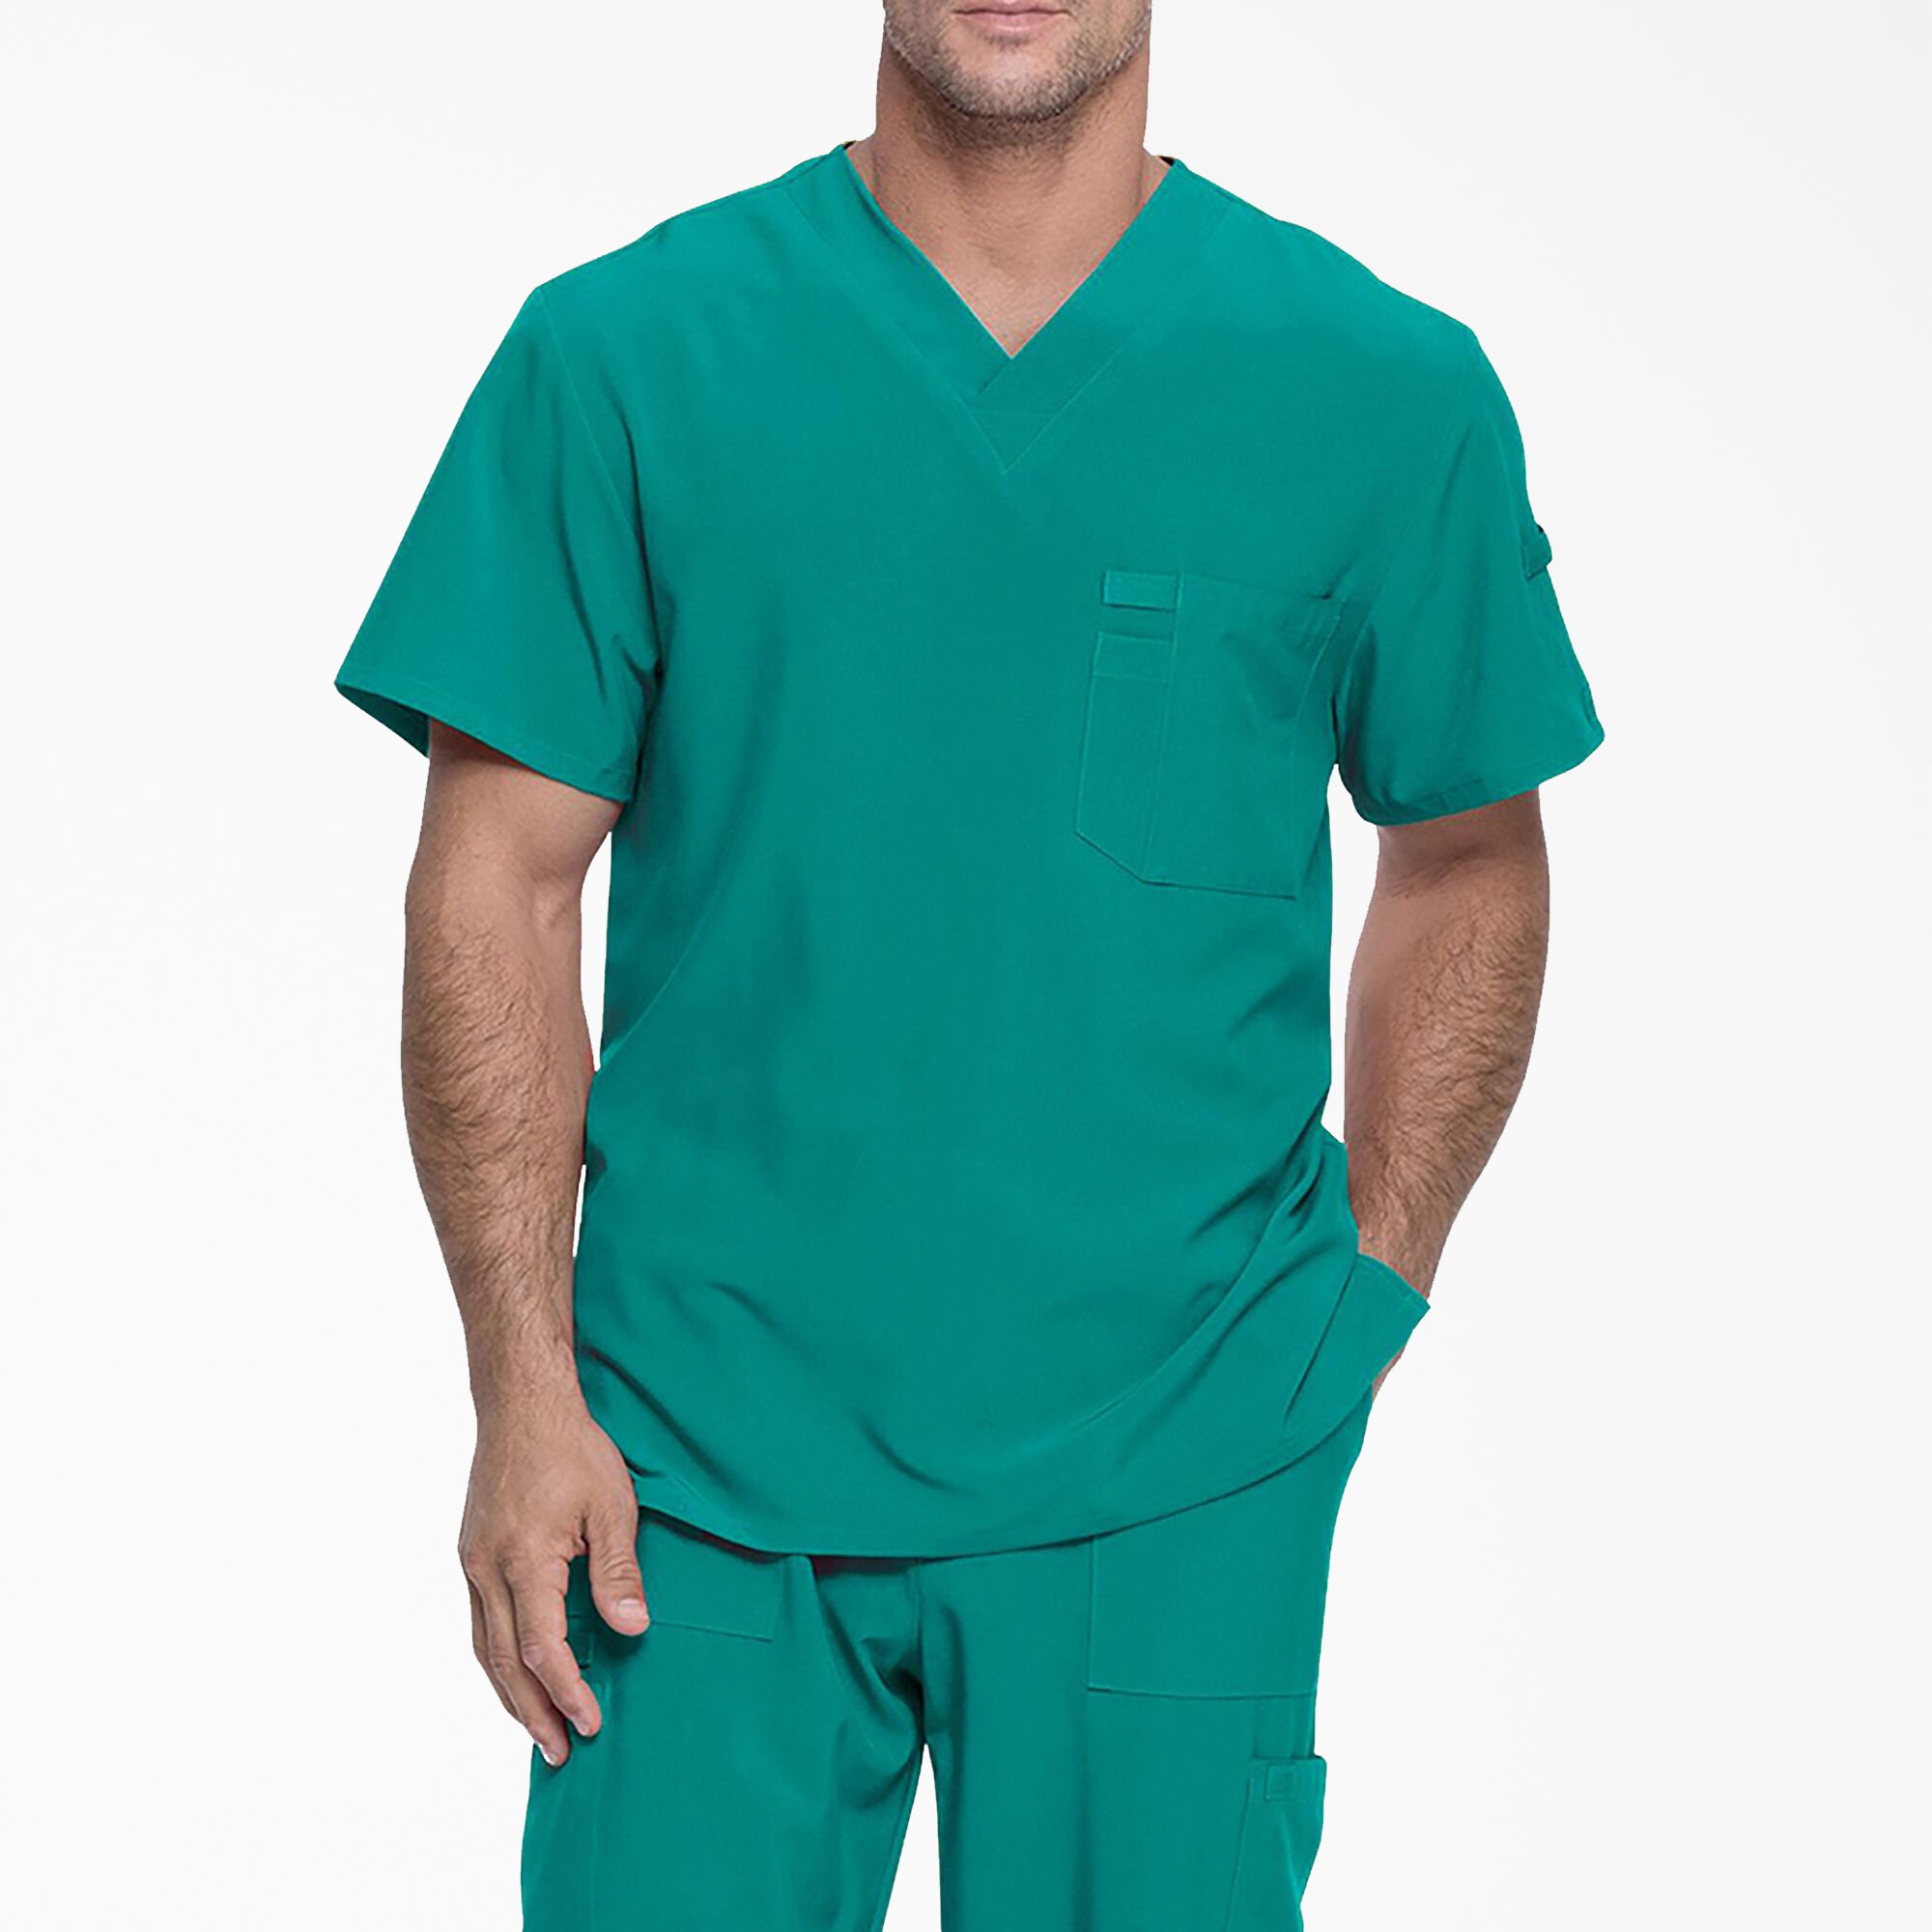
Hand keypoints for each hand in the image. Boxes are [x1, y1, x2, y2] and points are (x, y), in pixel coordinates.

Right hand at [457, 1393, 648, 1765]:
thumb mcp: (611, 1506)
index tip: (592, 1722)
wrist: (521, 1404)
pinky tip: (517, 1674)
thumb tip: (633, 1631)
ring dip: (510, 1694)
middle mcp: (487, 1569)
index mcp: (524, 1560)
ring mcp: (473, 1563)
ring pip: (485, 1648)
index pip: (545, 1649)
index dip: (568, 1691)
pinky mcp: (471, 1554)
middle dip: (534, 1712)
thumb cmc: (571, 1448)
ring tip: (537, 1729)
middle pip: (506, 1662)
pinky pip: (481, 1622)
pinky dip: (499, 1658)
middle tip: (560, 1752)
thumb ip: (618, 1572)